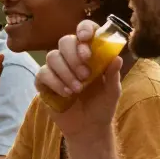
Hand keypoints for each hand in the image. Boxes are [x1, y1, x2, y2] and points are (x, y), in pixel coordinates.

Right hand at [38, 20, 121, 138]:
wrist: (88, 128)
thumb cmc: (102, 107)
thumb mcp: (112, 92)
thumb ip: (113, 75)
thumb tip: (117, 58)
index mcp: (89, 54)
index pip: (84, 31)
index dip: (84, 30)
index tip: (86, 39)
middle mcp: (71, 58)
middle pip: (64, 41)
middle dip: (74, 55)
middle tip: (86, 73)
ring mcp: (56, 69)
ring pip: (52, 56)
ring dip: (66, 72)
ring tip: (78, 89)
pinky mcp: (44, 83)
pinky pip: (43, 74)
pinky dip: (55, 83)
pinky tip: (67, 94)